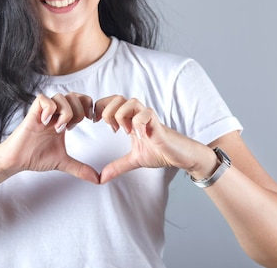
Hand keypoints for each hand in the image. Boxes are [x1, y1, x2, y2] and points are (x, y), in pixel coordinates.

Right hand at [1, 92, 99, 183]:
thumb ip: (81, 168)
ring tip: (58, 129)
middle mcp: (55, 113)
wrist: (17, 160)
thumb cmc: (36, 156)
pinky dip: (48, 110)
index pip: (82, 100)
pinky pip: (43, 99)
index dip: (89, 107)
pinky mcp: (32, 113)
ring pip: (61, 96)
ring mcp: (43, 111)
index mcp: (64, 119)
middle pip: (74, 96)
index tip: (89, 122)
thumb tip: (98, 180)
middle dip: (78, 111)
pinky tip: (45, 123)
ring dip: (65, 113)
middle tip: (72, 128)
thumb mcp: (64, 162)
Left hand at [94, 95, 211, 183]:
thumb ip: (117, 166)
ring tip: (124, 131)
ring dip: (122, 116)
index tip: (96, 122)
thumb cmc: (160, 152)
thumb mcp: (134, 159)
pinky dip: (139, 123)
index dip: (101, 107)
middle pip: (118, 98)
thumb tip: (101, 179)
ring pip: (131, 102)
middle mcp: (138, 115)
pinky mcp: (158, 124)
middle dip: (108, 111)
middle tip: (111, 129)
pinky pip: (146, 114)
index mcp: (130, 119)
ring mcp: (148, 118)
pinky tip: (140, 136)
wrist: (180, 156)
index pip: (111, 101)